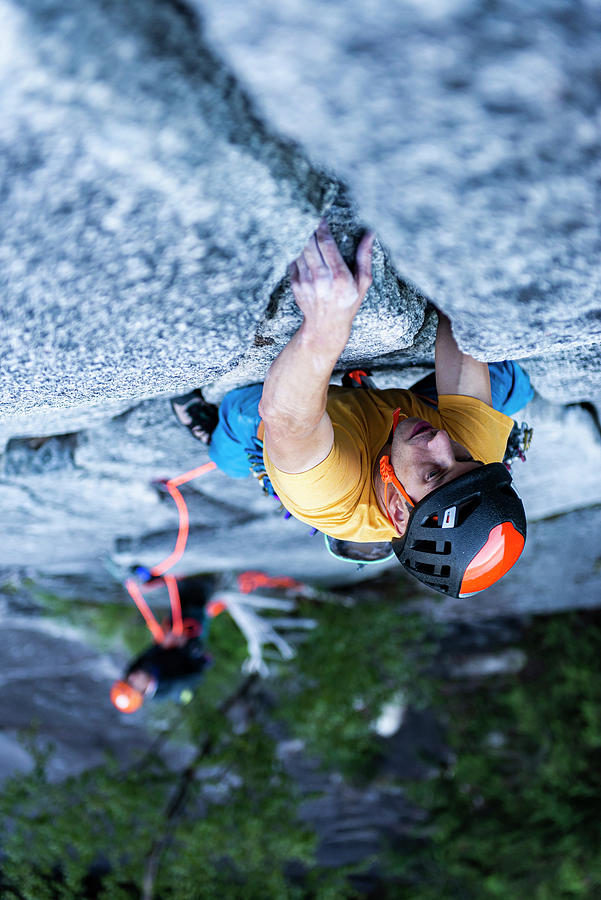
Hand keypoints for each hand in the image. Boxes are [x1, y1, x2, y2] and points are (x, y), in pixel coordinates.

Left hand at [289, 219, 374, 338]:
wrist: (325, 326)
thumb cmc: (348, 302)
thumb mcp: (363, 282)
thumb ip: (365, 257)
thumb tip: (370, 233)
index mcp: (339, 277)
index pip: (326, 244)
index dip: (322, 227)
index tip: (321, 217)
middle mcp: (320, 279)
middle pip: (310, 244)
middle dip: (309, 228)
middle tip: (310, 217)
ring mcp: (305, 282)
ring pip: (299, 250)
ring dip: (301, 237)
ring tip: (305, 227)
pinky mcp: (295, 284)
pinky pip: (293, 260)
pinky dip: (296, 250)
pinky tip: (301, 245)